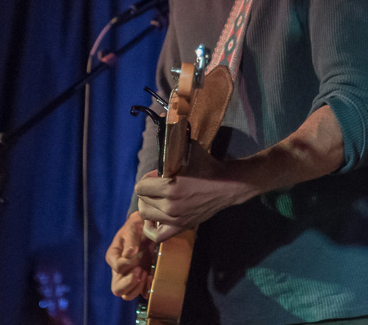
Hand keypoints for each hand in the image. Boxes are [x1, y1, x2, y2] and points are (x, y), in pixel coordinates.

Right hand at [105, 211, 152, 299]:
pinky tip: (152, 277)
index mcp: (113, 256)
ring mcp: (129, 276)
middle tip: (140, 270)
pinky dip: (146, 289)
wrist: (146, 228)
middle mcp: (119, 270)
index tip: (139, 254)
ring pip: (126, 295)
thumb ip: (130, 240)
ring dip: (137, 287)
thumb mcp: (132, 228)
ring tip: (146, 273)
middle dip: (129, 282)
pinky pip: (140, 293)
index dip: (129, 263)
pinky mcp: (140, 279)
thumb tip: (129, 254)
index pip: (117, 267)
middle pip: (117, 289)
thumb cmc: (137, 226)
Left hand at [135, 142, 249, 243]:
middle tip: (158, 185)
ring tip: (157, 199)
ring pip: (147, 215)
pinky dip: (151, 228)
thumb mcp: (189, 150)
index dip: (146, 179)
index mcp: (170, 188)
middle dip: (148, 191)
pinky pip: (158, 235)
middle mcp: (170, 206)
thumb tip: (162, 132)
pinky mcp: (181, 226)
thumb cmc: (207, 166)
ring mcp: (175, 219)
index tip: (156, 176)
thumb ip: (173, 146)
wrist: (227, 185)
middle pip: (142, 201)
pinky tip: (154, 219)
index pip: (140, 188)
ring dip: (149, 205)